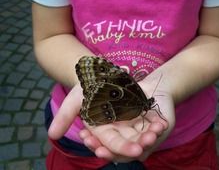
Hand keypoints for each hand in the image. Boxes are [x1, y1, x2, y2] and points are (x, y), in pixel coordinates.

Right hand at [48, 78, 174, 162]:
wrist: (103, 73)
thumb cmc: (88, 85)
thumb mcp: (76, 98)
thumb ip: (64, 116)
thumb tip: (52, 135)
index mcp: (101, 130)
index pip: (108, 143)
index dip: (117, 148)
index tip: (131, 150)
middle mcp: (116, 129)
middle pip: (127, 142)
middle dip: (136, 145)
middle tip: (145, 144)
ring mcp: (129, 122)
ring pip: (140, 134)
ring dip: (149, 136)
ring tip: (157, 132)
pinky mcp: (140, 113)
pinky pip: (150, 122)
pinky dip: (156, 124)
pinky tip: (162, 123)